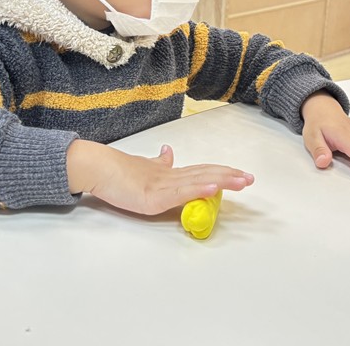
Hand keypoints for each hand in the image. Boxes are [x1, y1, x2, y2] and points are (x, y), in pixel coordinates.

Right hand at [67, 140, 253, 214]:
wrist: (98, 168)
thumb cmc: (119, 171)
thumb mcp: (144, 166)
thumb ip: (159, 163)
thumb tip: (168, 151)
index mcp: (170, 172)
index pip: (202, 169)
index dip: (222, 171)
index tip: (240, 174)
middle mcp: (171, 176)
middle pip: (206, 173)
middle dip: (230, 176)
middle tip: (250, 178)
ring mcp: (164, 186)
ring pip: (199, 180)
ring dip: (223, 180)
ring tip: (241, 181)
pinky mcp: (154, 197)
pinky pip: (181, 193)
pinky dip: (199, 188)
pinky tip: (213, 187)